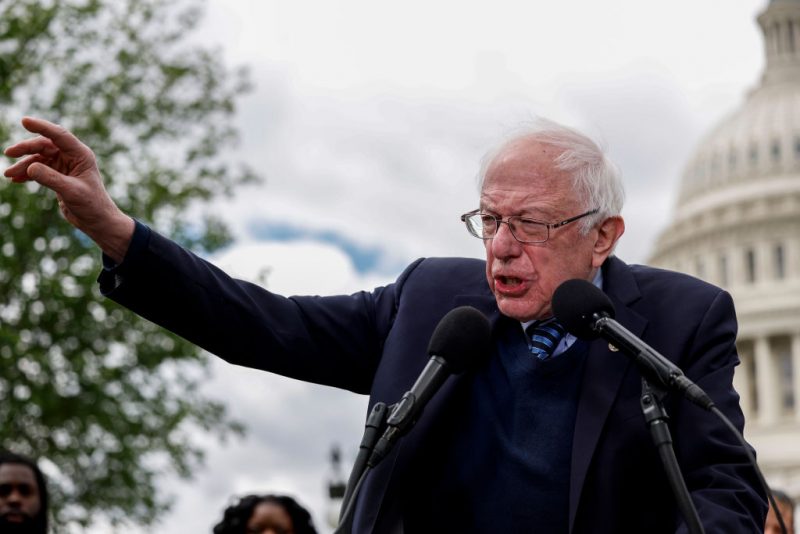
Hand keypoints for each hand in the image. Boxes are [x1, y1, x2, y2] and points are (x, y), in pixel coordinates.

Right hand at [4, 117, 133, 261]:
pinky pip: (39, 169)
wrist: (97, 221)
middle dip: (26, 148)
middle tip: (9, 153)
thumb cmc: (91, 205)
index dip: (42, 126)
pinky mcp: (58, 176)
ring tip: (9, 174)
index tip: (24, 121)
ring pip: (39, 158)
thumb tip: (30, 167)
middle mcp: (73, 157)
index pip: (59, 135)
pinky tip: (16, 179)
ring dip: (24, 164)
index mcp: (81, 155)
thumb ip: (51, 179)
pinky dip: (27, 173)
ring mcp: (65, 166)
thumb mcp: (71, 192)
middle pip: (45, 145)